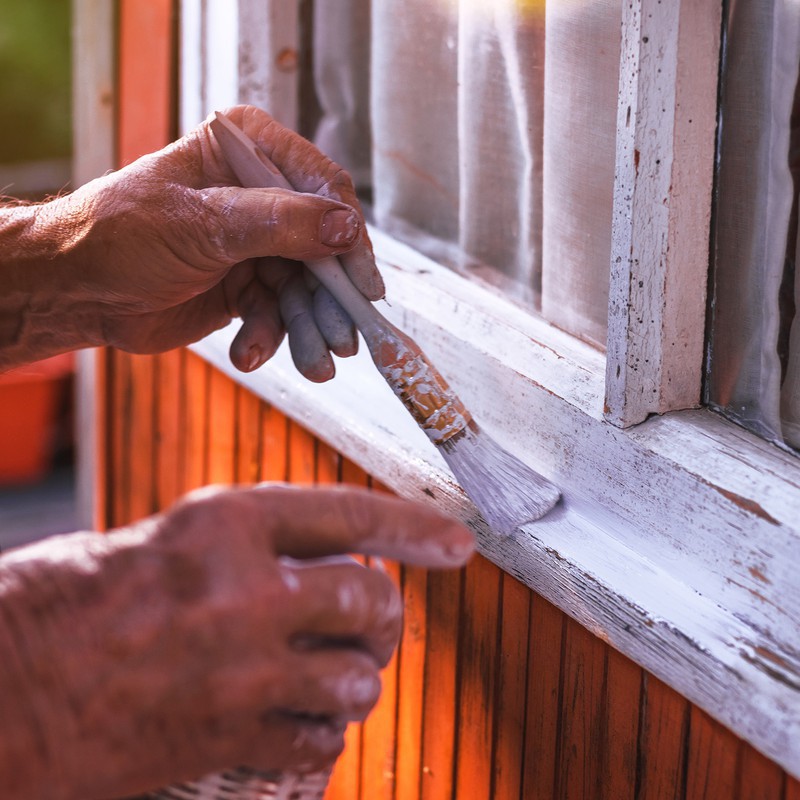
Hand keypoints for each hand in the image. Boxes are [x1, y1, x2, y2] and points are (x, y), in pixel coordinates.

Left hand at [0, 105, 380, 379]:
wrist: (77, 290)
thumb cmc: (122, 235)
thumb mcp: (203, 224)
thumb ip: (280, 224)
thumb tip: (347, 228)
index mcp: (248, 154)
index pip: (321, 188)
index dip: (349, 237)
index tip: (363, 283)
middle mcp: (260, 196)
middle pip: (322, 246)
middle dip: (330, 298)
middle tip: (343, 341)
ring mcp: (256, 244)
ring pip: (304, 288)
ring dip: (307, 329)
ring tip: (314, 365)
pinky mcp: (247, 286)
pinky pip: (277, 314)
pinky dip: (269, 338)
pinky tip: (249, 354)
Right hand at [0, 484, 472, 798]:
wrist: (7, 688)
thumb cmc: (74, 601)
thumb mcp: (170, 541)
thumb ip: (249, 549)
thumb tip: (324, 563)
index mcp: (225, 523)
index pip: (348, 514)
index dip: (413, 525)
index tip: (457, 543)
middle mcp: (244, 591)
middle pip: (371, 601)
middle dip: (382, 615)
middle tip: (367, 623)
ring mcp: (240, 671)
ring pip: (356, 680)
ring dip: (352, 680)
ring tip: (322, 674)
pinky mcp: (226, 738)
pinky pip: (318, 741)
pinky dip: (321, 734)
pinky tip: (295, 722)